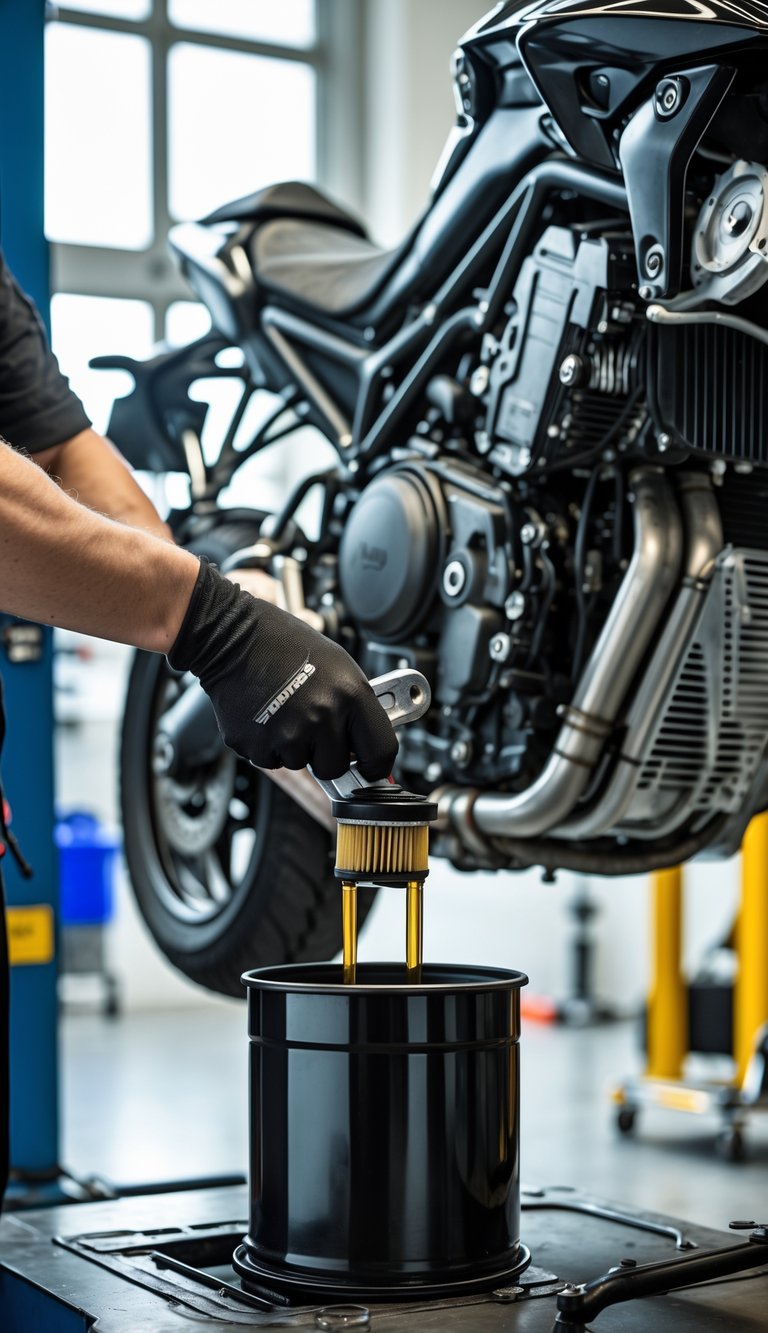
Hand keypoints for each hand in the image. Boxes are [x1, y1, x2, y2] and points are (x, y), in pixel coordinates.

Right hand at [168, 560, 397, 779]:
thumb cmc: (285, 645)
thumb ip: (356, 707)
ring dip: (294, 747)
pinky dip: (268, 746)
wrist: (234, 638)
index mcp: (350, 694)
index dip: (376, 766)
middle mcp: (321, 716)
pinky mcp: (257, 745)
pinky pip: (272, 761)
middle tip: (312, 725)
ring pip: (300, 764)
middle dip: (325, 754)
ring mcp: (287, 734)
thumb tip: (366, 743)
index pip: (381, 752)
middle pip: (335, 768)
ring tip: (284, 711)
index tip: (369, 768)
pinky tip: (265, 716)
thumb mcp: (338, 666)